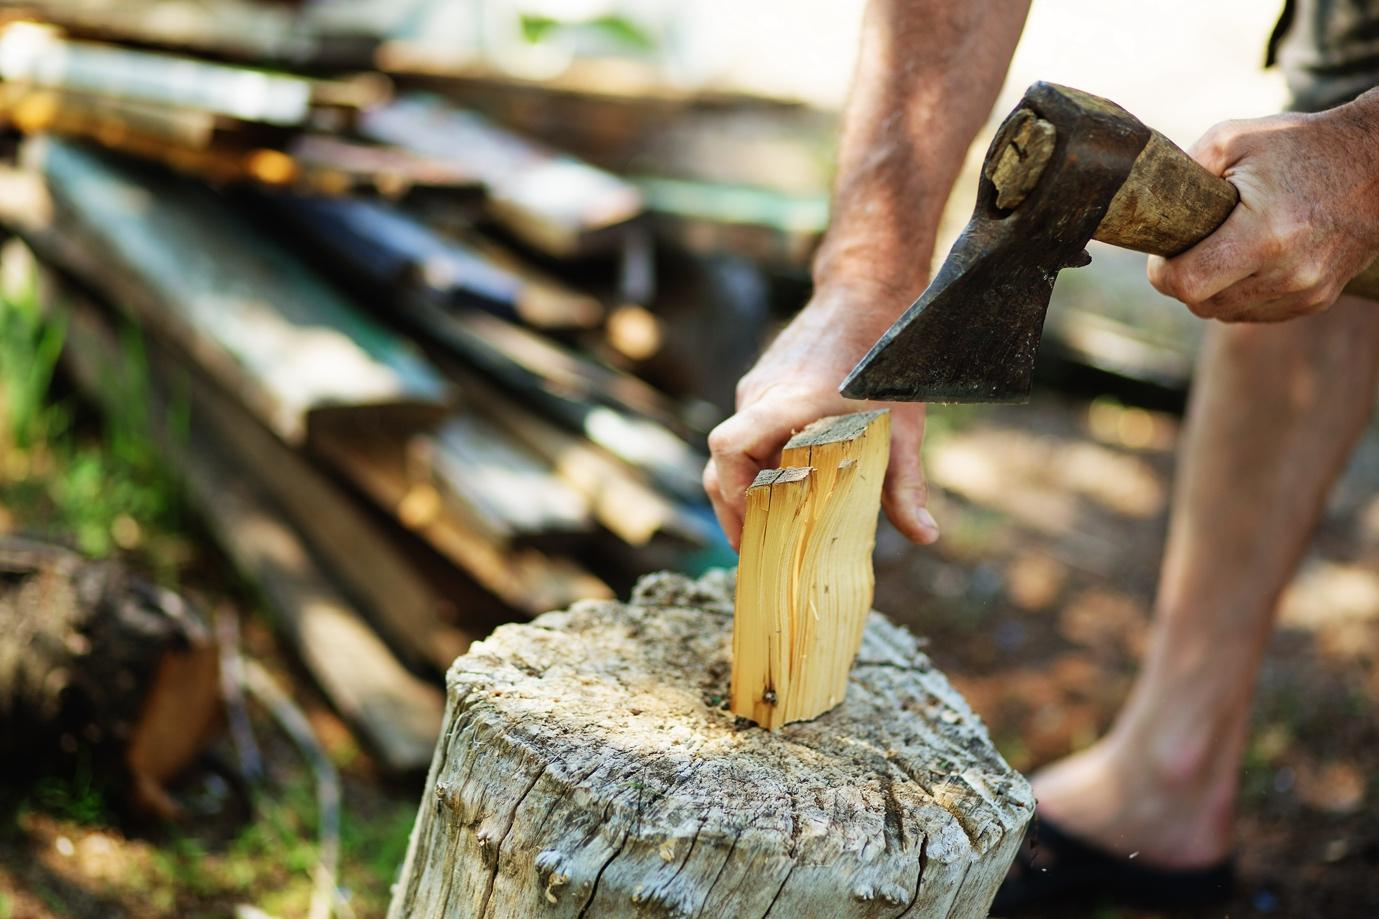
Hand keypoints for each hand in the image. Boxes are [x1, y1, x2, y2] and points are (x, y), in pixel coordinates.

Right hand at [703, 286, 938, 550]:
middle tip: (755, 549)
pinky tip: (785, 485)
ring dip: (744, 487)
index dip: (731, 492)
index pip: (729, 448)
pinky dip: (756, 463)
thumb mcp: (901, 427)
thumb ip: (906, 484)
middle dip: (732, 509)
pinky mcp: (763, 385)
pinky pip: (747, 430)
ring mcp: (758, 388)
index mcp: (788, 403)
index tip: (752, 528)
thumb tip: (926, 535)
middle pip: (720, 460)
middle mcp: (762, 395)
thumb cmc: (885, 358)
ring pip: (732, 448)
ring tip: (769, 526)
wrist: (866, 293)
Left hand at [1147, 96, 1378, 321]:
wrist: (1378, 161)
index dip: (1162, 271)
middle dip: (1184, 278)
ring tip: (1223, 248)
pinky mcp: (1317, 300)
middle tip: (1191, 245)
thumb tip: (1149, 201)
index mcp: (1265, 234)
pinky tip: (1249, 261)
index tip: (1165, 249)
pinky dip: (1241, 294)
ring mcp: (1306, 291)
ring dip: (1212, 289)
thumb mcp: (1235, 139)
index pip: (1186, 283)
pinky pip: (1255, 314)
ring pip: (1225, 313)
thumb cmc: (1300, 146)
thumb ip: (1186, 170)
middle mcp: (1289, 272)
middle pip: (1200, 303)